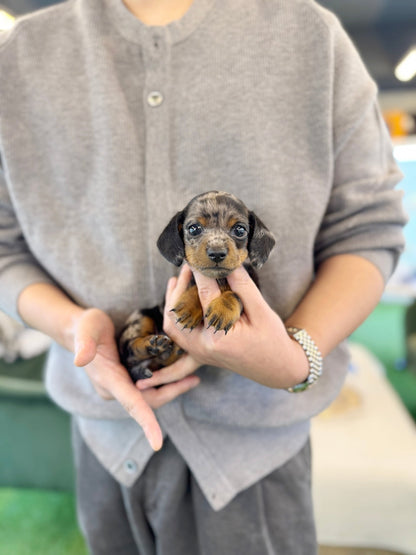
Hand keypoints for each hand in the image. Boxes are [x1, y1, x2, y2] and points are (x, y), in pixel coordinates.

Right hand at [72, 308, 199, 450]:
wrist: (79, 329)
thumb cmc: (86, 326)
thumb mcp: (86, 328)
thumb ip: (84, 343)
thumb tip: (80, 360)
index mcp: (108, 380)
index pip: (131, 404)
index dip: (146, 423)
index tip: (157, 444)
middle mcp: (115, 388)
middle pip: (148, 402)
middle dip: (172, 393)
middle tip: (194, 379)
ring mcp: (120, 386)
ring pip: (150, 397)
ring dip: (171, 389)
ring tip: (192, 377)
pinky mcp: (125, 381)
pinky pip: (148, 389)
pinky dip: (164, 383)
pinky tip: (178, 373)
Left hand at [163, 265, 308, 388]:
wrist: (276, 368)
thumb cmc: (272, 341)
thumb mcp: (262, 311)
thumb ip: (243, 287)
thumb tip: (228, 262)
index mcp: (219, 337)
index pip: (204, 297)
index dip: (201, 274)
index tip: (198, 256)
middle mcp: (203, 347)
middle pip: (178, 313)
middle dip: (180, 287)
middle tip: (188, 266)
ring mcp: (198, 352)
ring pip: (173, 324)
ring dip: (173, 301)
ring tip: (178, 279)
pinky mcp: (198, 351)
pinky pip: (178, 332)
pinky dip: (176, 314)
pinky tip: (179, 296)